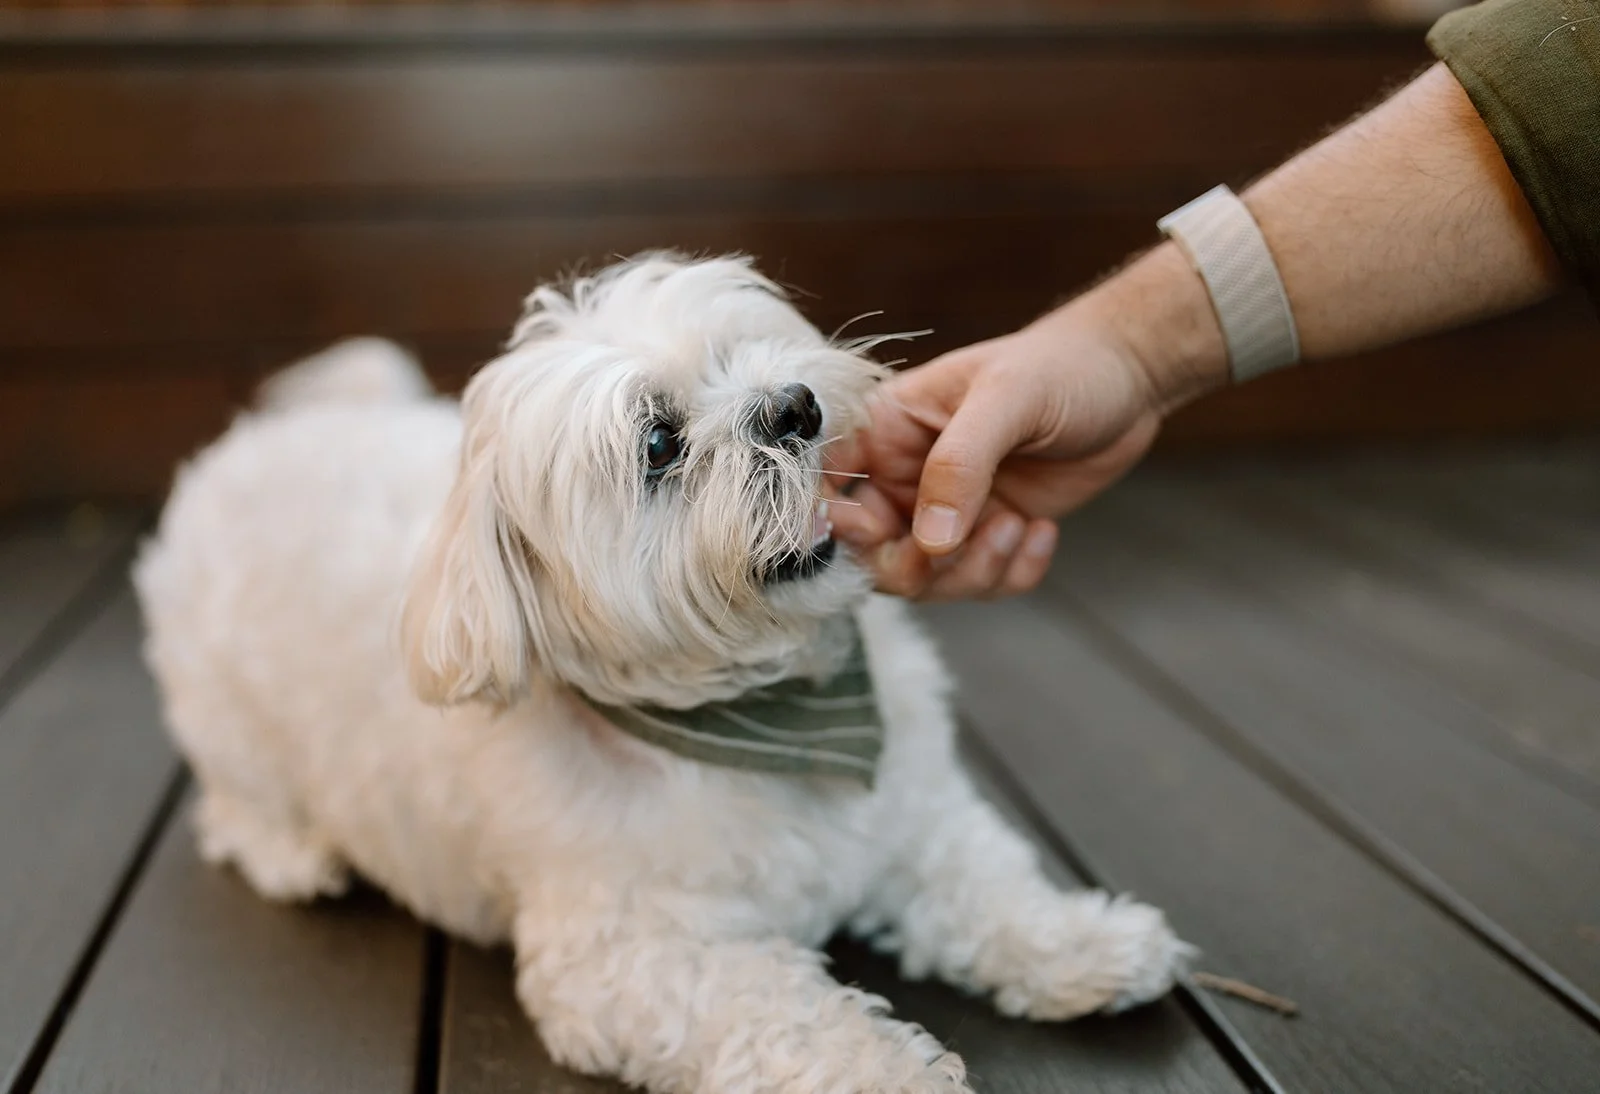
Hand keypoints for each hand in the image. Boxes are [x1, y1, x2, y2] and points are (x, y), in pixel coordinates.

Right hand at [826, 307, 1163, 599]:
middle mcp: (903, 477)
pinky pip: (980, 583)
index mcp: (884, 430)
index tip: (878, 531)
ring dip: (974, 570)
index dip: (837, 525)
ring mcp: (945, 511)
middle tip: (967, 543)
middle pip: (871, 556)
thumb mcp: (1006, 399)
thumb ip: (960, 465)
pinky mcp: (987, 535)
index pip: (828, 488)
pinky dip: (1012, 574)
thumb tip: (930, 541)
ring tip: (1020, 525)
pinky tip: (1041, 531)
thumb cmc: (1060, 367)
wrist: (1126, 378)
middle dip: (918, 566)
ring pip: (927, 580)